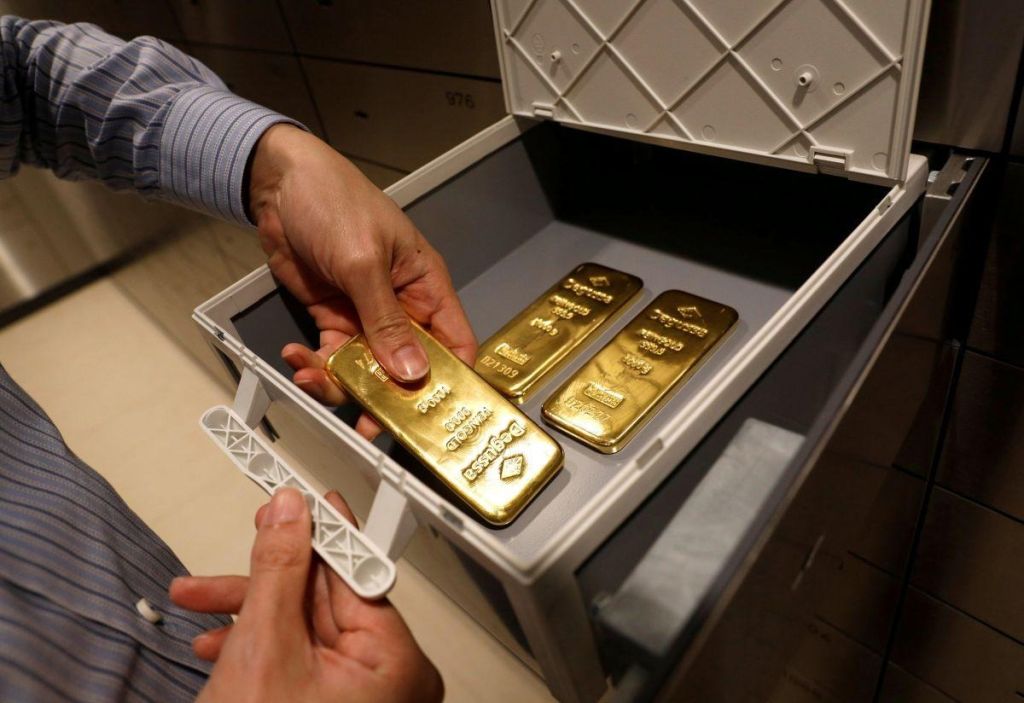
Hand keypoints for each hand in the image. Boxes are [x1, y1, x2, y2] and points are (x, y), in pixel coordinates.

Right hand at [170, 488, 442, 702]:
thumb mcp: (266, 648)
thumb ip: (279, 570)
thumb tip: (290, 513)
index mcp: (397, 664)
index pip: (359, 573)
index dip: (325, 528)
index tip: (303, 494)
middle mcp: (390, 681)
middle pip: (328, 598)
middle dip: (271, 573)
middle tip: (249, 534)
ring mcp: (361, 699)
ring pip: (303, 627)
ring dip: (249, 611)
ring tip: (202, 596)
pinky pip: (297, 659)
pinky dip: (256, 646)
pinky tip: (216, 641)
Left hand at [248, 124, 476, 437]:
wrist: (279, 185)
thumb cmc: (336, 203)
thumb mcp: (364, 262)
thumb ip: (386, 321)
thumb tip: (410, 372)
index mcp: (427, 288)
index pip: (455, 345)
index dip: (452, 383)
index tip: (438, 417)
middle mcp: (403, 309)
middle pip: (409, 369)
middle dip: (389, 397)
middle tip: (369, 424)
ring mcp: (367, 318)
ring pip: (367, 371)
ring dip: (342, 384)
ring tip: (314, 379)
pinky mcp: (334, 320)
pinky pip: (333, 358)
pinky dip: (316, 366)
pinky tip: (297, 357)